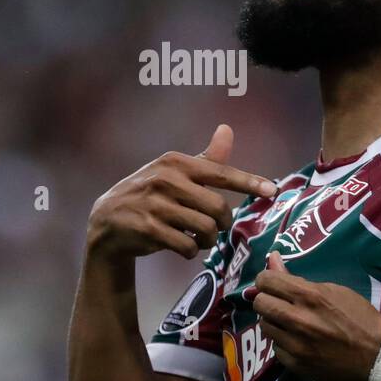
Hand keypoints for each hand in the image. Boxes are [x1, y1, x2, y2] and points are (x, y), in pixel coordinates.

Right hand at [86, 125, 276, 262]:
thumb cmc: (150, 195)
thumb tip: (227, 129)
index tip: (272, 191)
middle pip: (217, 207)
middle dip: (223, 222)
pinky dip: (190, 251)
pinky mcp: (147, 229)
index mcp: (175, 162)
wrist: (108, 221)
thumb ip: (205, 159)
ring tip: (200, 239)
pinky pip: (186, 246)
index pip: (220, 172)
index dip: (248, 182)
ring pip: (204, 228)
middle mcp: (165, 179)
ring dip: (207, 240)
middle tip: (217, 227)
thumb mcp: (174, 173)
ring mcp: (154, 204)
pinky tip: (183, 247)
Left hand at [249, 252, 380, 380]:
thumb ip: (298, 279)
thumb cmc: (358, 316)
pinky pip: (276, 349)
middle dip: (266, 299)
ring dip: (274, 322)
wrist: (377, 354)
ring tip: (290, 323)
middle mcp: (298, 320)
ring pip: (265, 326)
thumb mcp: (332, 290)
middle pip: (259, 303)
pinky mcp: (296, 364)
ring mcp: (295, 345)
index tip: (272, 283)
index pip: (266, 281)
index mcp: (309, 296)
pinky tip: (299, 341)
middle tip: (279, 303)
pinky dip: (284, 343)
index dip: (266, 280)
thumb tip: (272, 259)